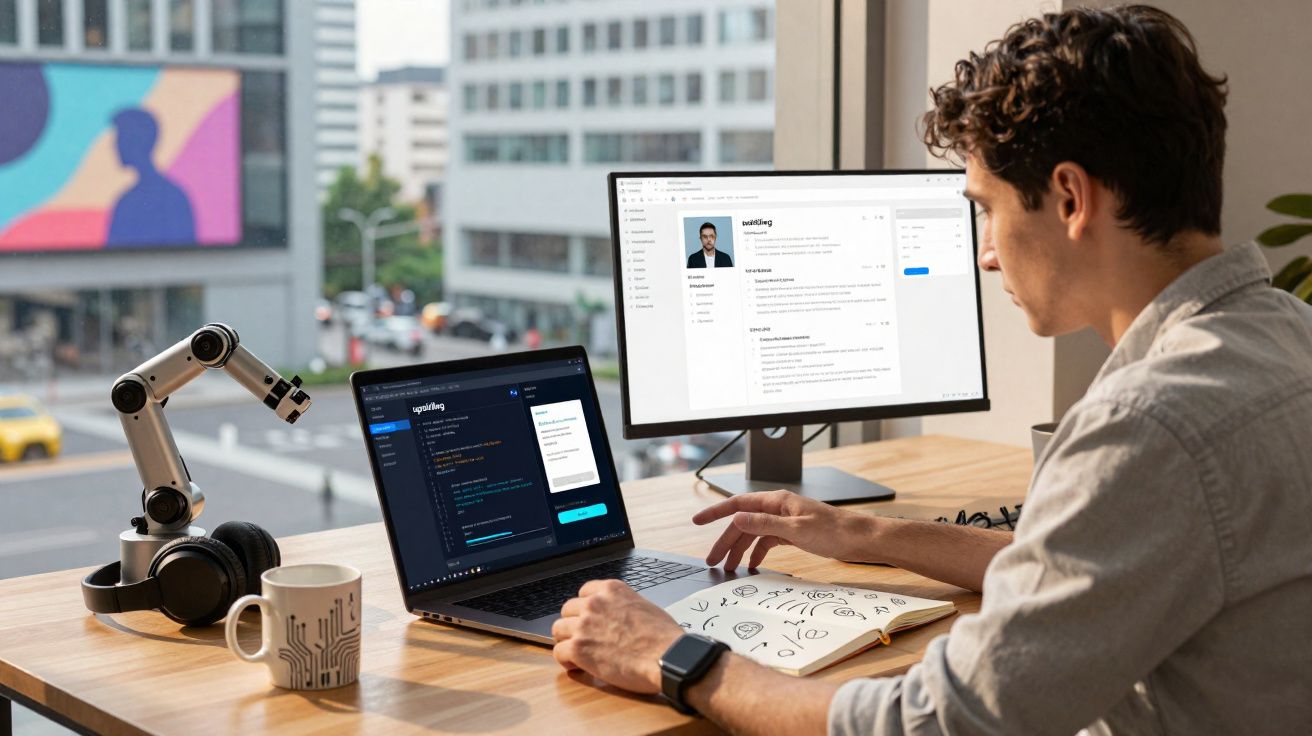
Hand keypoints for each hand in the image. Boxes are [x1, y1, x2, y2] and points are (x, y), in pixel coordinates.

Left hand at [552, 579, 684, 693]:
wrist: (667, 657)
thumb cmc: (663, 637)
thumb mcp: (644, 606)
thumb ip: (622, 606)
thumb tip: (616, 617)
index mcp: (611, 590)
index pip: (584, 592)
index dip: (585, 609)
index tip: (589, 620)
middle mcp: (594, 603)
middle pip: (567, 610)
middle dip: (574, 624)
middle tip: (584, 639)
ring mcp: (584, 624)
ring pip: (558, 629)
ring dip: (567, 641)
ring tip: (579, 654)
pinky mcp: (579, 648)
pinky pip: (559, 652)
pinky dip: (567, 661)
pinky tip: (578, 666)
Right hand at [692, 490, 874, 569]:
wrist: (859, 539)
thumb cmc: (834, 531)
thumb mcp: (796, 529)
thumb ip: (764, 524)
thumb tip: (736, 519)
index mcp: (776, 501)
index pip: (738, 504)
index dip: (716, 513)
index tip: (697, 521)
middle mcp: (777, 508)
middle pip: (743, 523)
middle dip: (725, 541)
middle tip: (712, 560)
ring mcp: (784, 520)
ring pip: (754, 534)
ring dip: (740, 550)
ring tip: (729, 568)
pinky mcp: (792, 533)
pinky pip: (767, 541)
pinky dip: (758, 553)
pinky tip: (754, 565)